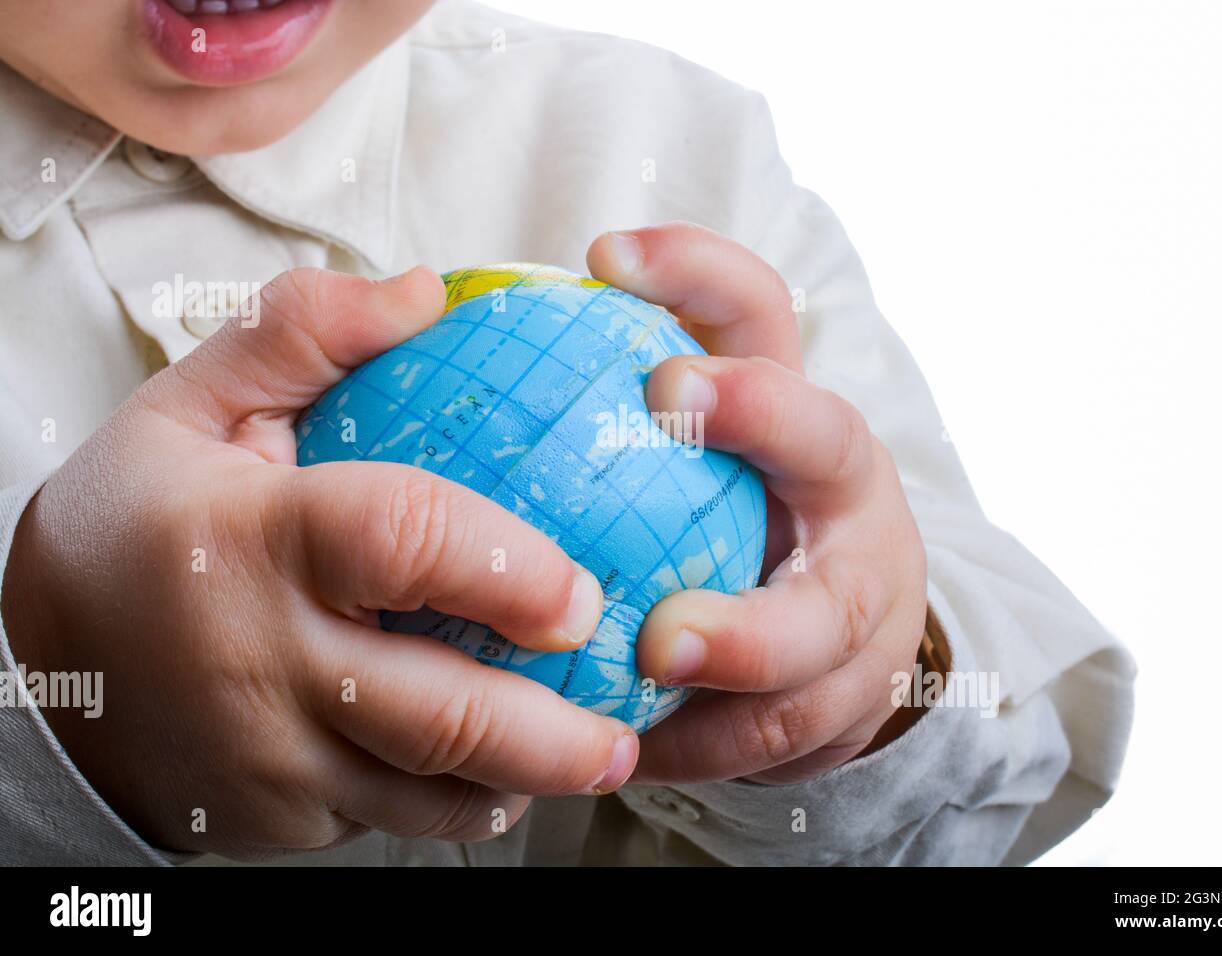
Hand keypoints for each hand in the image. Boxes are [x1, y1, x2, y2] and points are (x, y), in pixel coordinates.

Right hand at [1, 267, 637, 858]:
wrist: (52, 666)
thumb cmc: (139, 523)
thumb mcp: (195, 404)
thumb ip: (307, 334)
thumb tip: (430, 293)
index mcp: (253, 539)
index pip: (398, 544)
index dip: (505, 570)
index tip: (583, 594)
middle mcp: (260, 662)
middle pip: (438, 713)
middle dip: (553, 734)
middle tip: (623, 727)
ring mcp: (265, 759)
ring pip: (425, 792)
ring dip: (523, 780)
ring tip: (588, 757)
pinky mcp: (271, 821)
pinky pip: (387, 822)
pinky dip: (453, 801)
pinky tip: (492, 771)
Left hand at [588, 223, 928, 784]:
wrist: (845, 643)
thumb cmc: (723, 532)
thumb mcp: (680, 464)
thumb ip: (589, 412)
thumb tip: (433, 330)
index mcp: (784, 414)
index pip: (758, 313)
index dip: (698, 273)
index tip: (604, 254)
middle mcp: (841, 490)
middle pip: (828, 435)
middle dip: (761, 410)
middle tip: (666, 397)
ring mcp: (863, 595)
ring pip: (824, 614)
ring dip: (744, 636)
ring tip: (656, 652)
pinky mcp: (856, 693)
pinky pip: (784, 727)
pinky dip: (708, 740)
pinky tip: (631, 747)